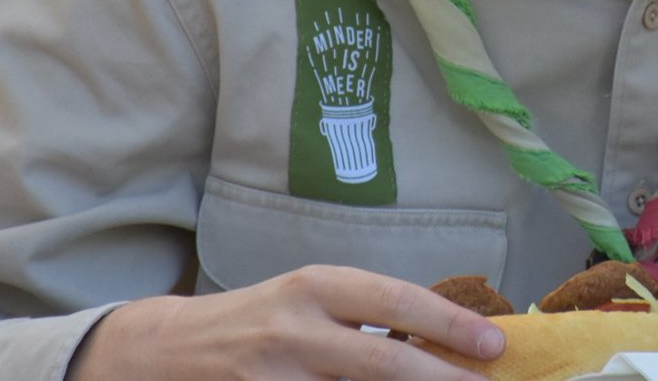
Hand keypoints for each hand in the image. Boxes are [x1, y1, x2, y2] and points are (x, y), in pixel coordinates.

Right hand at [66, 265, 506, 380]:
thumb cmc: (257, 321)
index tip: (494, 345)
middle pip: (384, 361)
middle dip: (441, 378)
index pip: (396, 301)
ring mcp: (275, 378)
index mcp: (315, 287)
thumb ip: (365, 317)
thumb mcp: (308, 301)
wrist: (163, 352)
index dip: (450, 324)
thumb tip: (444, 340)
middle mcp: (295, 329)